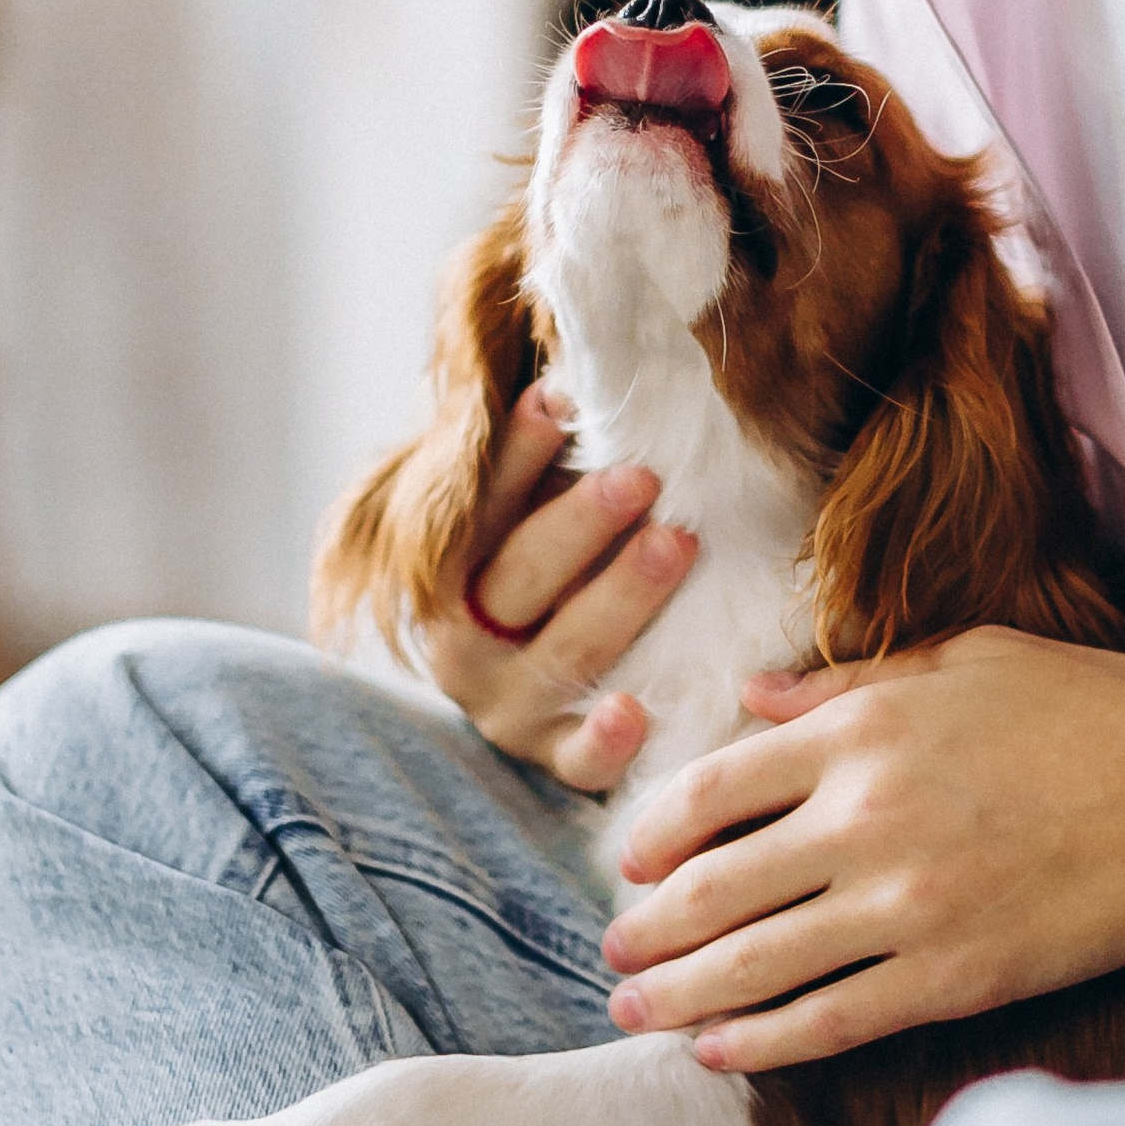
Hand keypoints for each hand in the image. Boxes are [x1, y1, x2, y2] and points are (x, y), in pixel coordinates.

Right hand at [420, 384, 697, 794]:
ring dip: (620, 597)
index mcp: (447, 574)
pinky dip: (604, 739)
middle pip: (520, 578)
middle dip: (581, 523)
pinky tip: (635, 711)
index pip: (477, 507)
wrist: (535, 700)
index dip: (516, 455)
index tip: (562, 401)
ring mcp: (507, 706)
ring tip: (678, 543)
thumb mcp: (526, 520)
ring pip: (562, 652)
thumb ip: (542, 465)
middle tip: (643, 477)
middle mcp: (461, 641)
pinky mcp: (554, 758)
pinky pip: (578, 758)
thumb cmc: (549, 578)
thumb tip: (581, 367)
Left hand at [599, 629, 1124, 1068]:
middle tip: (613, 951)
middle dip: (648, 927)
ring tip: (636, 1012)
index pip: (716, 787)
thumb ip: (849, 680)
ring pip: (756, 963)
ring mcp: (905, 904)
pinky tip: (720, 1053)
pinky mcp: (951, 976)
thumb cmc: (1097, 714)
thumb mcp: (968, 660)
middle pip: (716, 886)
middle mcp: (864, 816)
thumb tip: (756, 695)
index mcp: (863, 727)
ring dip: (681, 994)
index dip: (655, 833)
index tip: (630, 863)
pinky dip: (763, 1041)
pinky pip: (832, 1019)